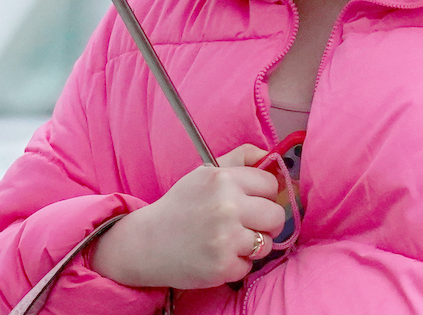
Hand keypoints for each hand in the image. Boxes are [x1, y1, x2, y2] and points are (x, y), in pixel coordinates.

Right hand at [90, 144, 285, 288]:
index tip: (252, 201)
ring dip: (251, 246)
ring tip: (228, 241)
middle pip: (276, 215)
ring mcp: (226, 238)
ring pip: (267, 244)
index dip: (264, 195)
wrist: (146, 243)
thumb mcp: (205, 173)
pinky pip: (249, 266)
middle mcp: (227, 206)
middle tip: (246, 225)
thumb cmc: (180, 206)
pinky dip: (235, 265)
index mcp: (223, 179)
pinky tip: (216, 256)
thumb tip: (272, 154)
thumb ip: (240, 158)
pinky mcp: (223, 266)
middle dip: (266, 222)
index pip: (270, 184)